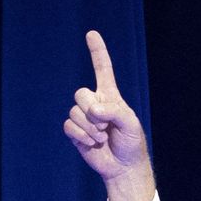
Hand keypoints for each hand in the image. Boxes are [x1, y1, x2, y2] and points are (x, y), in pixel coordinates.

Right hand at [64, 30, 155, 200]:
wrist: (123, 167)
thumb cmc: (131, 143)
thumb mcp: (131, 124)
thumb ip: (114, 112)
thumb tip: (93, 110)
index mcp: (111, 96)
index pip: (102, 69)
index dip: (97, 52)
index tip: (91, 34)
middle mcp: (95, 103)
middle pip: (81, 93)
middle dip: (92, 111)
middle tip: (105, 126)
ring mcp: (83, 117)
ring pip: (75, 112)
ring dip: (90, 128)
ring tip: (102, 137)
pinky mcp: (76, 132)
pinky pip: (69, 126)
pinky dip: (81, 136)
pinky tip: (92, 143)